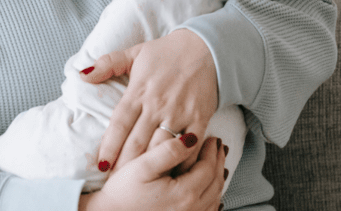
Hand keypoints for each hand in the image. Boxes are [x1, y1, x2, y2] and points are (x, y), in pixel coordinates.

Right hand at [79, 135, 226, 210]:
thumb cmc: (123, 192)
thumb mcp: (143, 166)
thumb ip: (168, 151)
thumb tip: (192, 139)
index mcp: (184, 193)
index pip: (208, 168)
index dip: (211, 151)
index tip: (211, 138)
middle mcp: (191, 209)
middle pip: (215, 183)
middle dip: (218, 162)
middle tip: (218, 146)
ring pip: (214, 198)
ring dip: (217, 178)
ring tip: (216, 163)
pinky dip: (212, 197)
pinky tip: (209, 189)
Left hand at [80, 29, 218, 170]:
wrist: (207, 47)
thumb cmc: (167, 52)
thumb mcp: (135, 52)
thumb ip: (108, 63)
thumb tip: (82, 74)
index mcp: (139, 90)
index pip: (119, 124)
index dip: (109, 147)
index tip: (101, 165)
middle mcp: (157, 104)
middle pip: (137, 142)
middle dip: (125, 165)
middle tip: (116, 182)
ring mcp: (179, 112)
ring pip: (161, 147)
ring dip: (150, 167)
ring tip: (140, 183)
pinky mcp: (199, 118)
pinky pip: (189, 147)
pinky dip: (181, 161)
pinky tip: (173, 174)